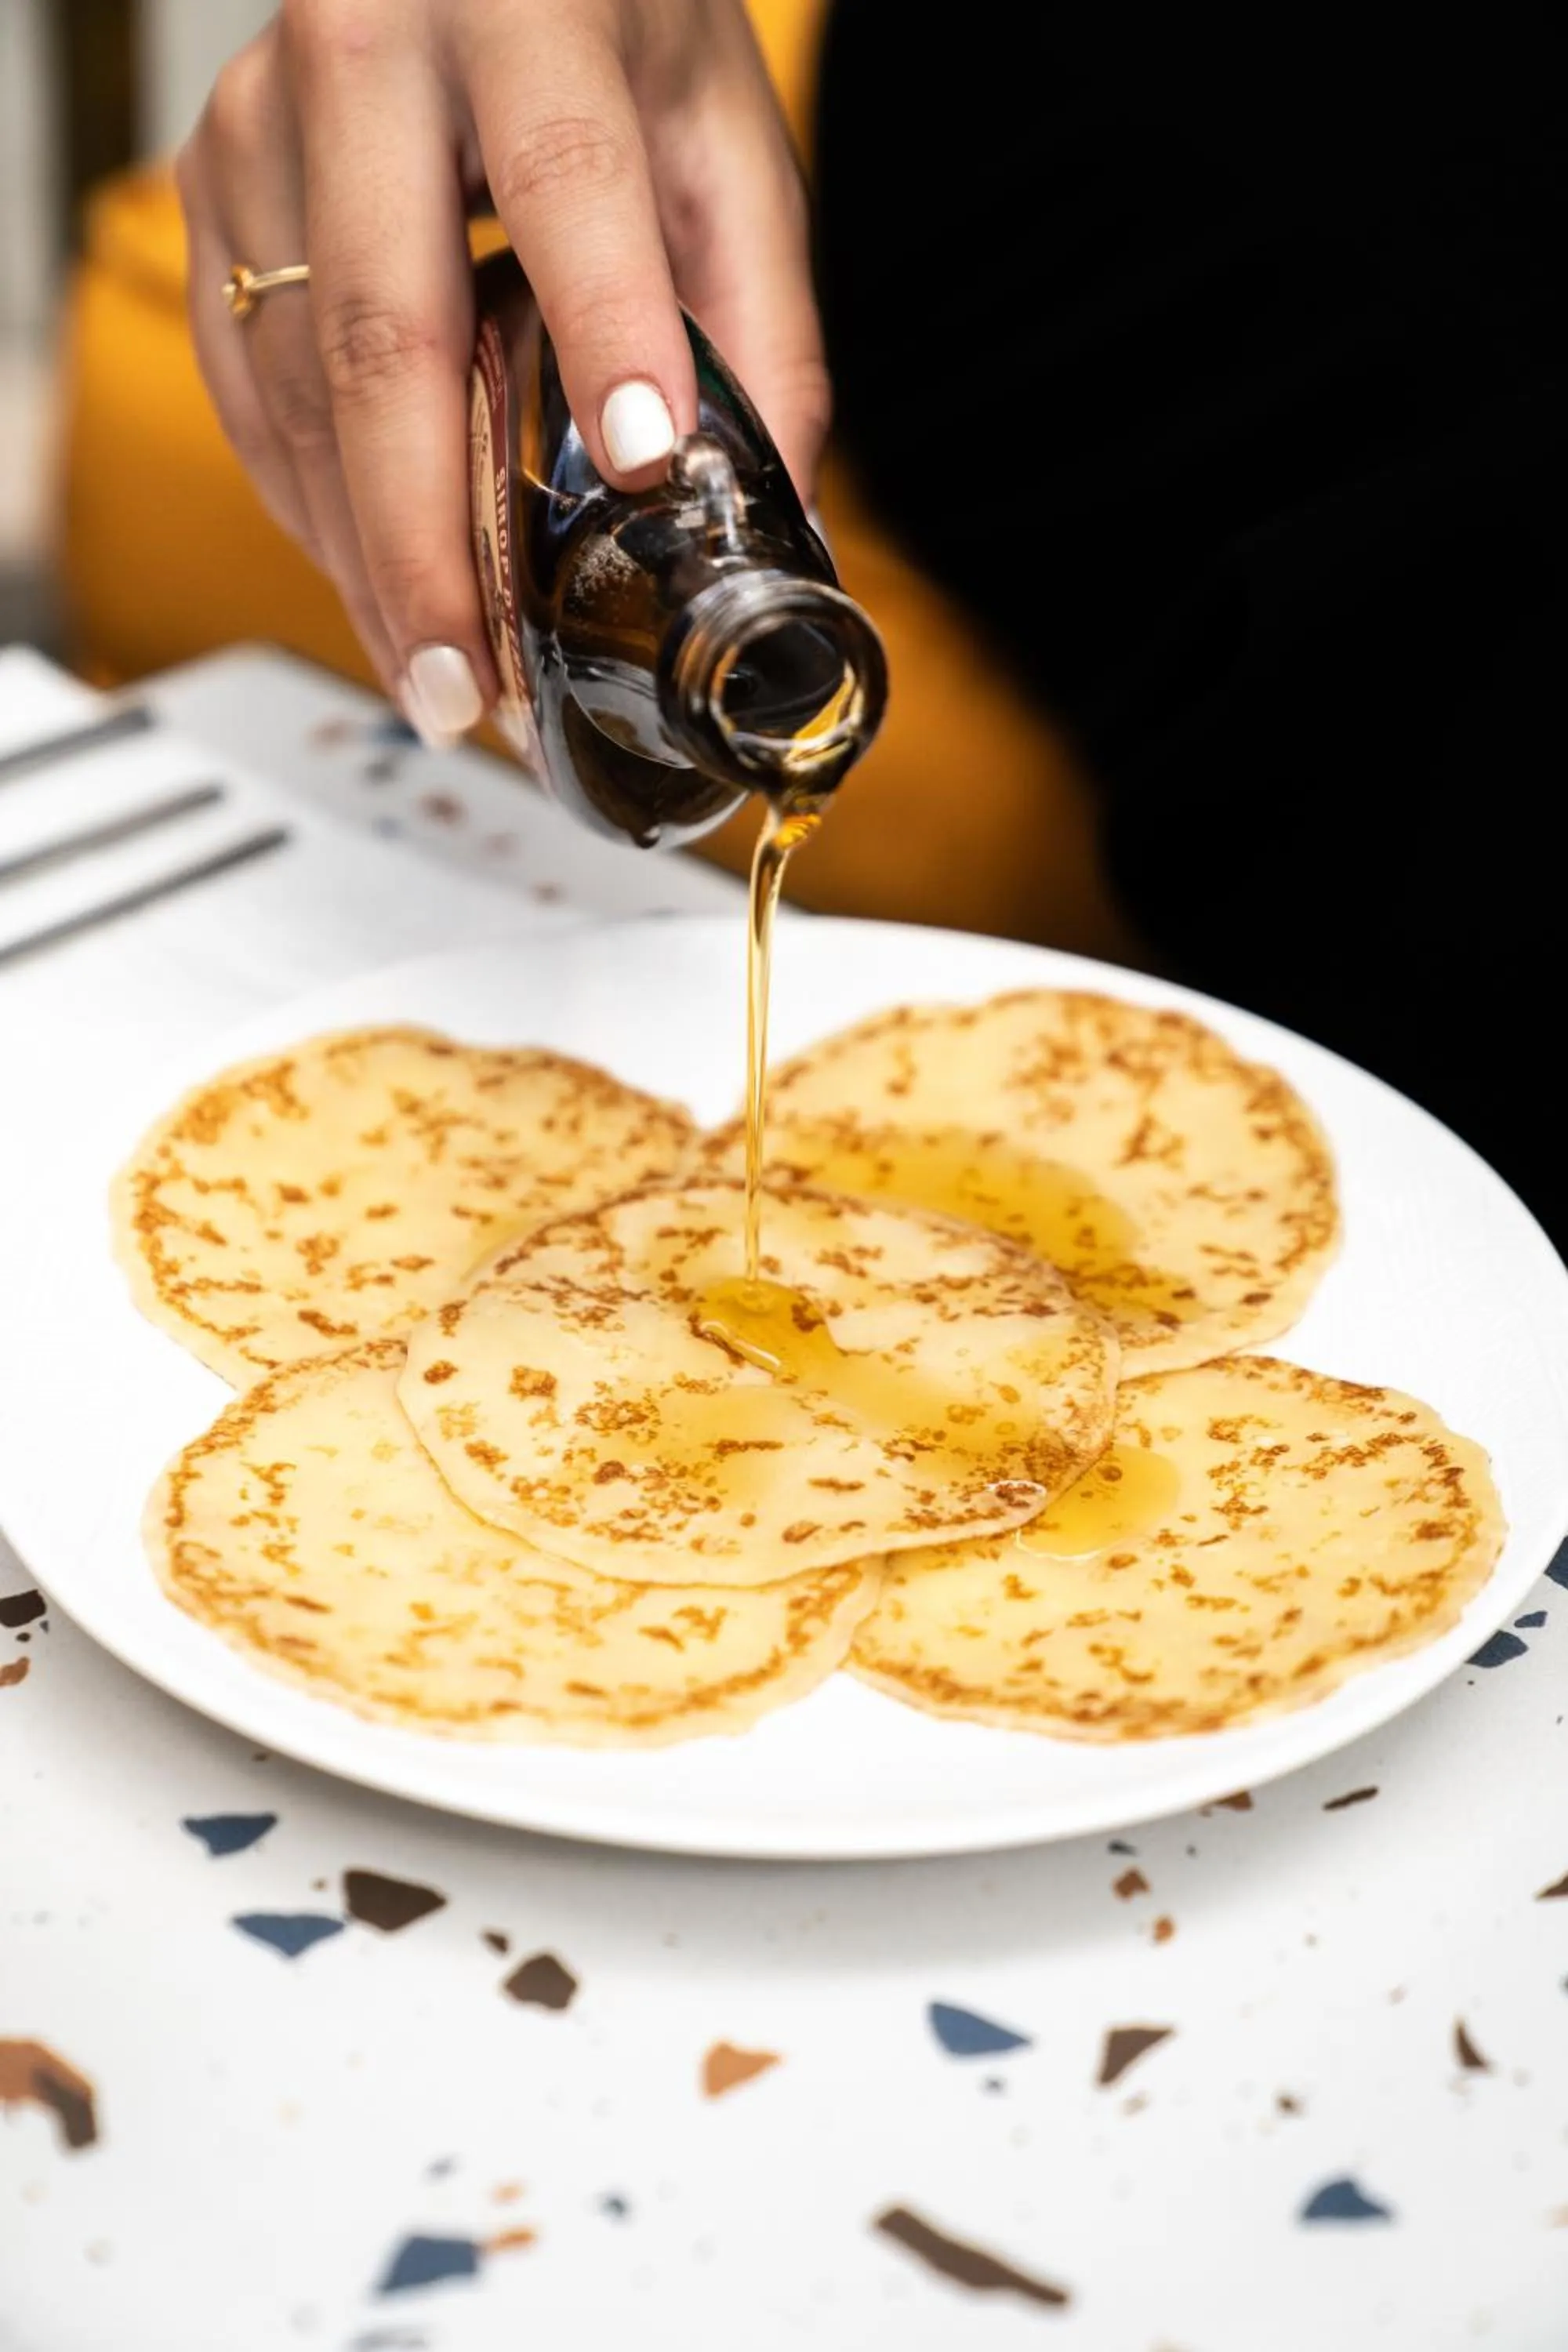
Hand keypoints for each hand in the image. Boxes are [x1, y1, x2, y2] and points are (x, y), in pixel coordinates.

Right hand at [177, 0, 828, 744]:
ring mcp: (264, 127)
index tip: (644, 465)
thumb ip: (760, 316)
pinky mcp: (215, 191)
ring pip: (299, 387)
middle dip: (427, 546)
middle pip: (383, 334)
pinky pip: (250, 388)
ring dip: (367, 560)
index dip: (605, 333)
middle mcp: (363, 57)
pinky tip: (378, 585)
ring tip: (440, 679)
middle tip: (471, 688)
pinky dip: (313, 509)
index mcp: (521, 10)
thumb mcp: (720, 138)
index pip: (567, 185)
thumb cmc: (602, 16)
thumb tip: (776, 509)